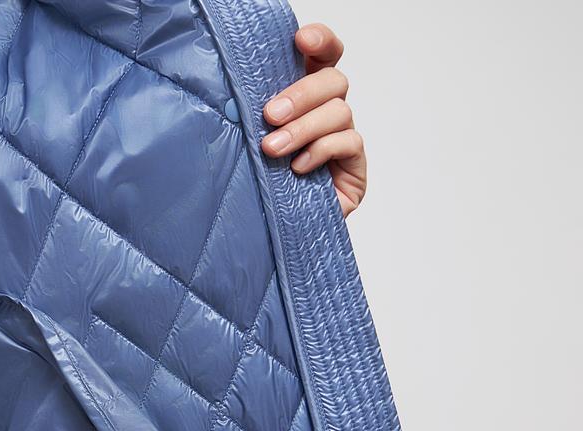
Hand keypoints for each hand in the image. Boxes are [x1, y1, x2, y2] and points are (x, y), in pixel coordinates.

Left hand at [261, 23, 365, 217]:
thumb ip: (256, 113)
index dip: (321, 40)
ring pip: (339, 111)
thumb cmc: (259, 181)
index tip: (300, 39)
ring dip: (303, 129)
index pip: (325, 55)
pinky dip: (321, 151)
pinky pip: (348, 143)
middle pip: (334, 80)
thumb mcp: (251, 141)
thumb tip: (235, 92)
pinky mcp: (355, 166)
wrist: (269, 232)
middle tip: (269, 116)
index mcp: (306, 96)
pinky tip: (298, 168)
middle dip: (301, 94)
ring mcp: (345, 138)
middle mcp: (329, 111)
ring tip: (273, 150)